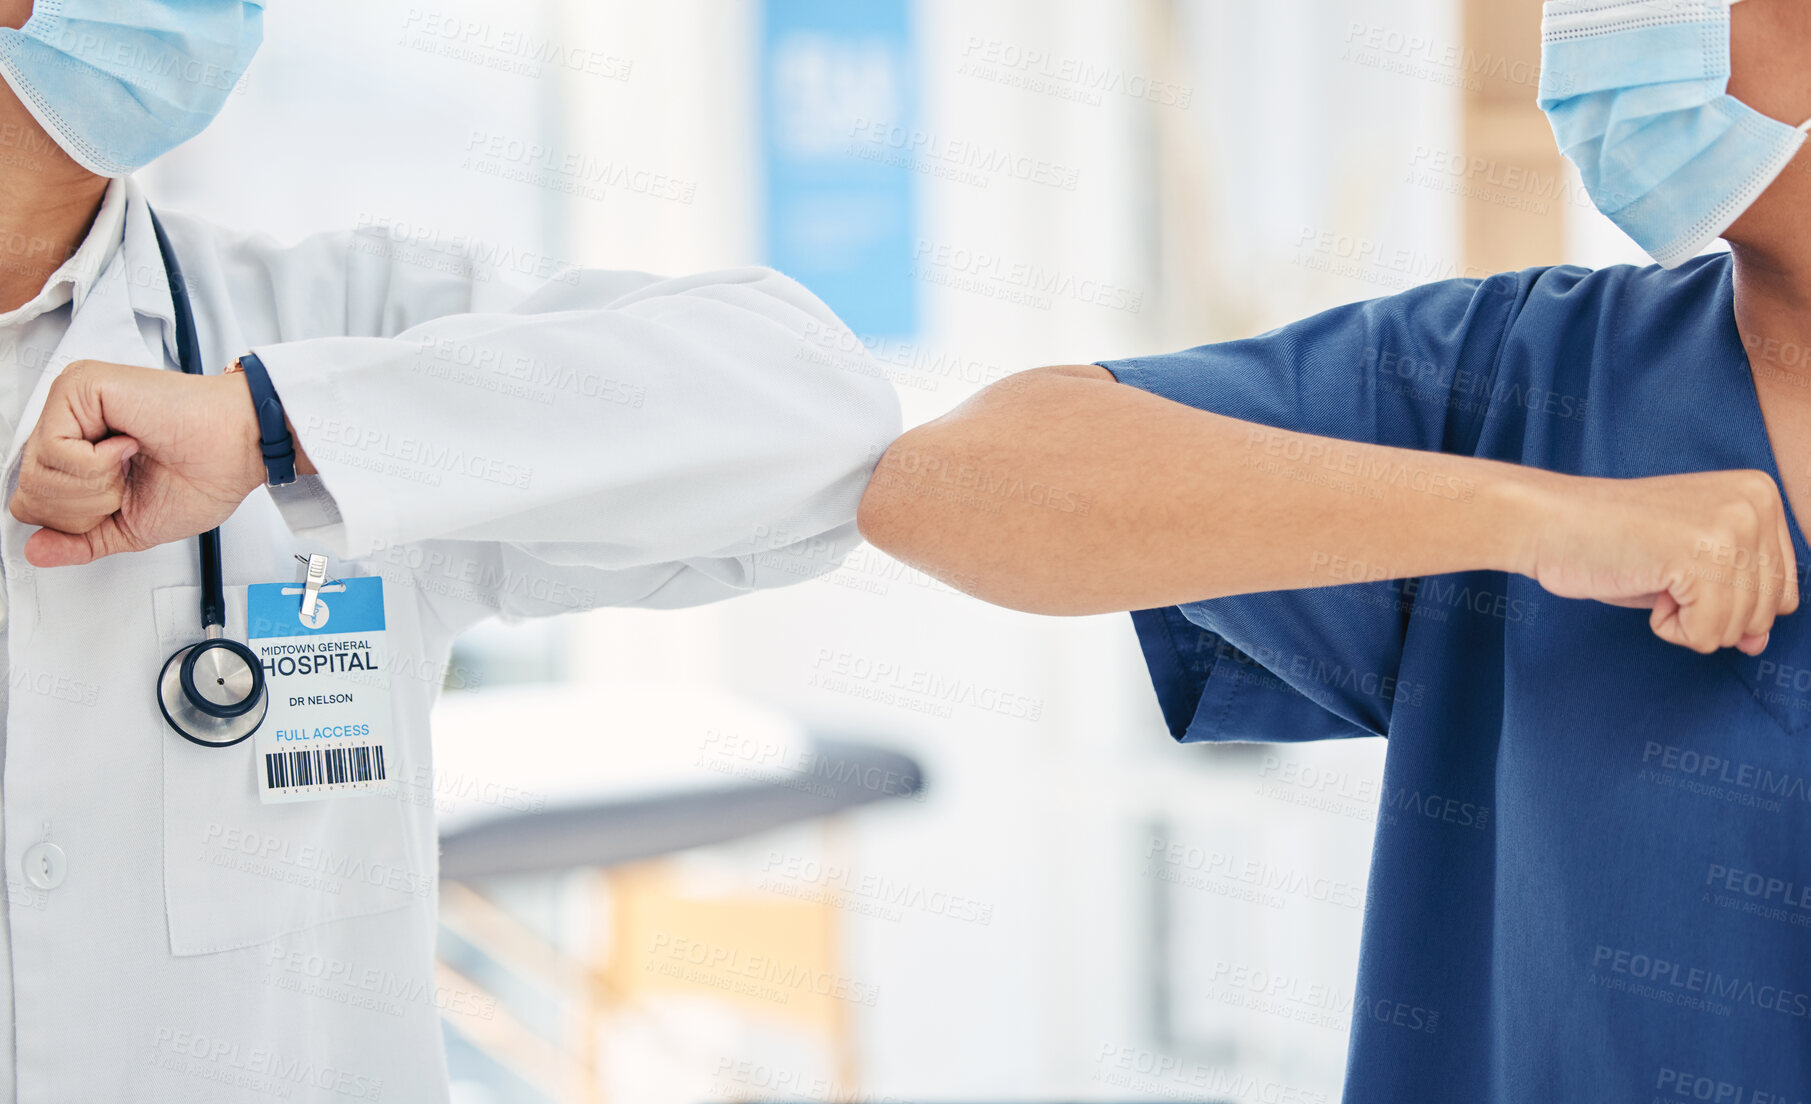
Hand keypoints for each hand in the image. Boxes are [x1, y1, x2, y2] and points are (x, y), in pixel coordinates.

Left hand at [8, 359, 265, 566]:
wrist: (242, 448)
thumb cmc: (205, 474)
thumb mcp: (130, 526)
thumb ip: (80, 540)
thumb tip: (34, 551)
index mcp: (76, 448)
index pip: (32, 501)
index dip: (76, 520)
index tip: (121, 499)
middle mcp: (68, 420)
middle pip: (29, 492)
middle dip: (85, 508)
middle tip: (127, 484)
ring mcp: (71, 400)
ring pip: (37, 473)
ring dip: (94, 486)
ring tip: (130, 463)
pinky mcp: (80, 385)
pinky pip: (53, 449)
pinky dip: (96, 464)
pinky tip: (128, 446)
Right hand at [1521, 469, 1799, 654]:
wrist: (1547, 523)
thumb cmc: (1611, 541)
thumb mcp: (1691, 564)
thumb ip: (1738, 597)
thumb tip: (1758, 646)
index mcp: (1760, 493)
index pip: (1783, 589)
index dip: (1728, 601)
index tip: (1680, 567)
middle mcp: (1755, 504)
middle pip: (1767, 613)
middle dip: (1709, 613)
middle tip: (1660, 571)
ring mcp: (1731, 528)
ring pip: (1738, 629)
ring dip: (1686, 620)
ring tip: (1650, 574)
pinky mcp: (1701, 558)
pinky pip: (1705, 635)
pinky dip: (1669, 628)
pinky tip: (1644, 584)